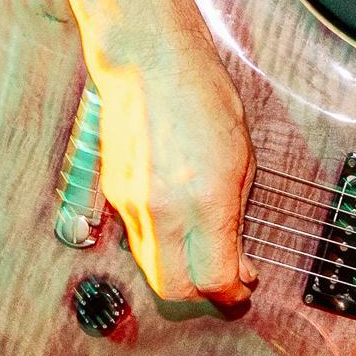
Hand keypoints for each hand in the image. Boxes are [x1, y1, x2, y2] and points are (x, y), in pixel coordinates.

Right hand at [87, 31, 256, 309]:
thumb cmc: (201, 94)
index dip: (232, 294)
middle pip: (174, 289)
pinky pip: (137, 239)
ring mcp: (131, 205)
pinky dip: (160, 244)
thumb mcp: (243, 154)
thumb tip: (237, 260)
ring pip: (152, 267)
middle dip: (201, 295)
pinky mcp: (113, 196)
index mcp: (205, 199)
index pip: (214, 278)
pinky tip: (179, 223)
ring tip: (203, 250)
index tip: (243, 290)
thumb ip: (237, 213)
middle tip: (224, 282)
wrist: (147, 60)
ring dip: (179, 271)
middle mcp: (163, 210)